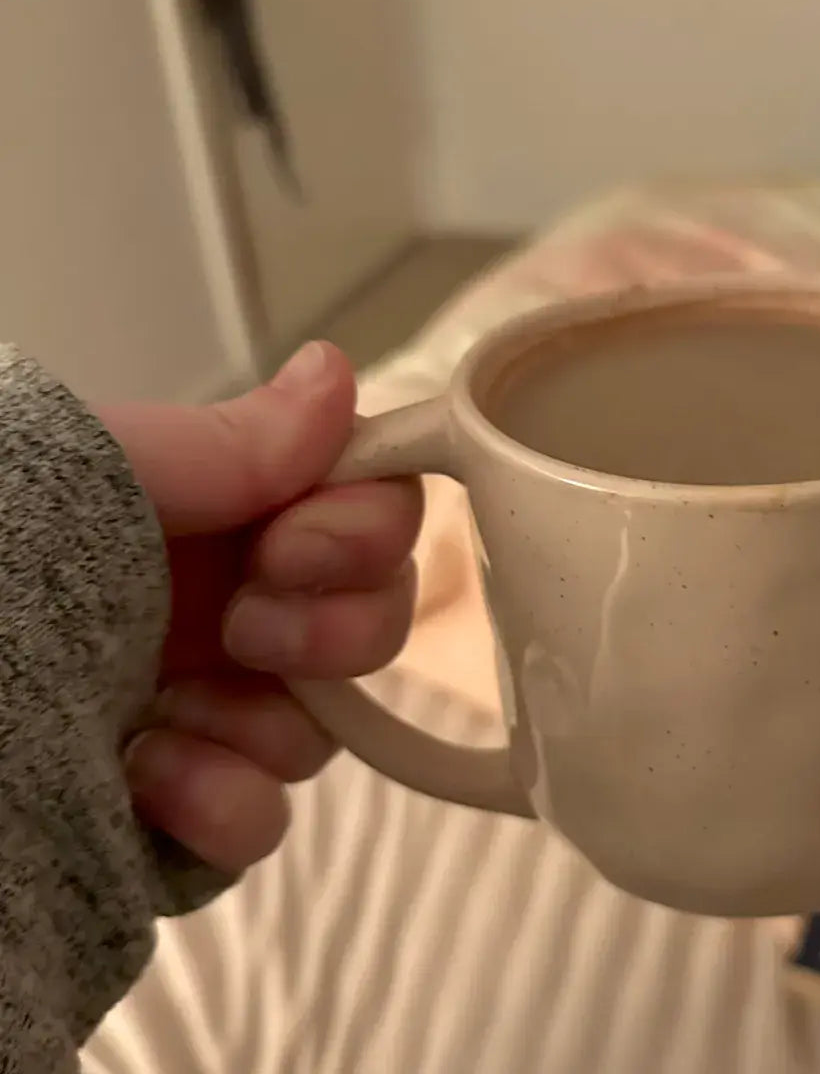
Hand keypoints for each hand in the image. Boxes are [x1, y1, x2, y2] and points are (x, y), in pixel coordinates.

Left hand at [97, 342, 422, 874]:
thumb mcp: (79, 481)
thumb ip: (222, 443)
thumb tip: (337, 372)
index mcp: (198, 518)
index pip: (355, 507)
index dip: (363, 527)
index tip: (297, 544)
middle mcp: (208, 610)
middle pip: (367, 618)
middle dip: (336, 625)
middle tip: (249, 626)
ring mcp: (190, 715)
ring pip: (320, 725)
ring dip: (268, 722)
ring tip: (169, 723)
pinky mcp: (166, 814)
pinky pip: (262, 820)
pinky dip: (225, 807)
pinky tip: (144, 784)